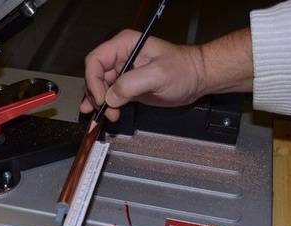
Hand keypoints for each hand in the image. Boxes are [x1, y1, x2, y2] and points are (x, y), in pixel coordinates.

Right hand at [80, 29, 205, 121]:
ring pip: (100, 88)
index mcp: (124, 45)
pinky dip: (104, 106)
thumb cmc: (184, 69)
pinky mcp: (128, 87)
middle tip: (107, 111)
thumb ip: (131, 84)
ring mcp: (123, 73)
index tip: (102, 99)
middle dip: (97, 95)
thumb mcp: (157, 75)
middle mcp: (120, 57)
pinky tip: (100, 114)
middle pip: (95, 76)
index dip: (94, 81)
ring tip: (106, 116)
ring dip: (100, 103)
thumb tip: (111, 97)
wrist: (197, 80)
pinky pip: (110, 96)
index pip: (95, 61)